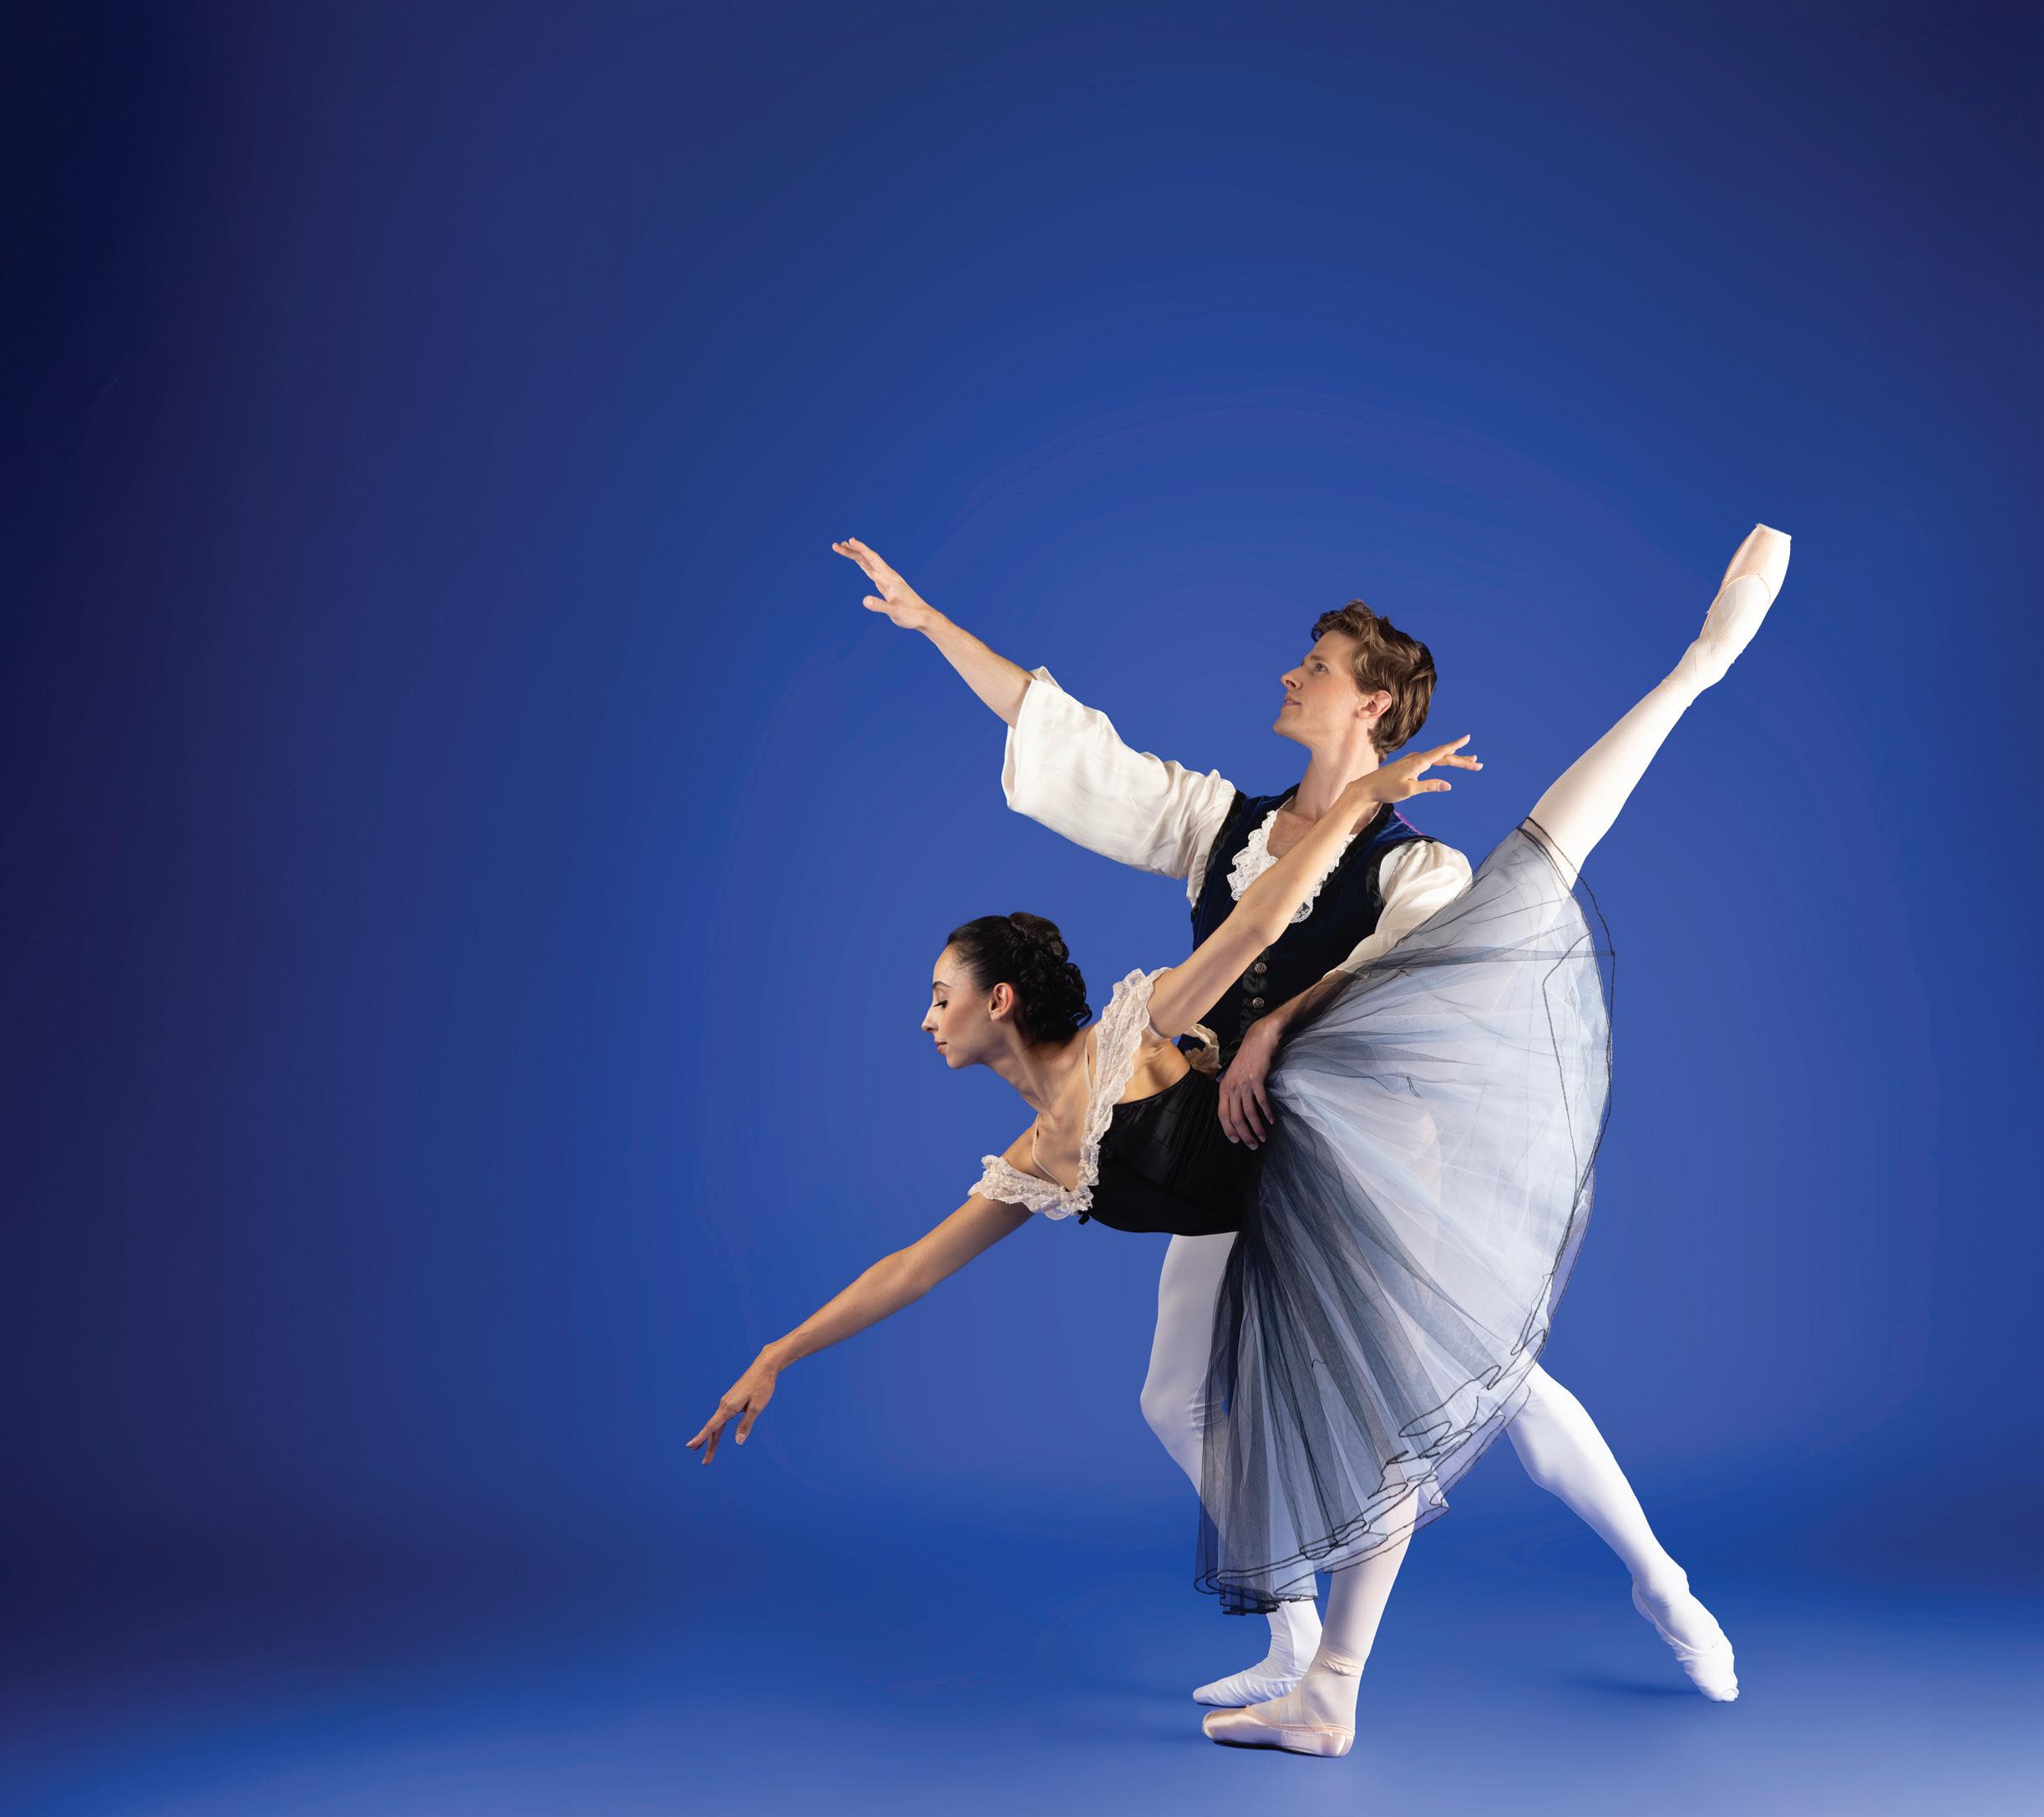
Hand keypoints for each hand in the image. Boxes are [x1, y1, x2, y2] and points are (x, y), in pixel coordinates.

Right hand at [687, 1352, 780, 1464]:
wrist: (764, 1366)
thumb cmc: (762, 1386)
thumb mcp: (757, 1407)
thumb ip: (746, 1424)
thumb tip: (738, 1441)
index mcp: (729, 1407)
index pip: (712, 1427)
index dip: (701, 1438)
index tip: (690, 1446)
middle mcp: (724, 1404)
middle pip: (713, 1429)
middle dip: (709, 1446)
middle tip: (706, 1463)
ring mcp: (727, 1401)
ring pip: (717, 1423)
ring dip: (713, 1439)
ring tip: (709, 1453)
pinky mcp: (731, 1399)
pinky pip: (721, 1417)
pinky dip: (717, 1428)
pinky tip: (717, 1433)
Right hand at [832, 538, 934, 630]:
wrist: (923, 617)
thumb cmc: (911, 615)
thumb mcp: (894, 612)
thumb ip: (880, 606)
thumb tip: (864, 600)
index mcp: (889, 578)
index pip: (872, 559)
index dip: (860, 549)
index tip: (848, 541)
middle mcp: (887, 575)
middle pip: (867, 559)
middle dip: (852, 551)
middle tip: (836, 545)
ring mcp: (887, 580)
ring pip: (868, 564)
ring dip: (855, 556)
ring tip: (842, 548)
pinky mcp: (886, 586)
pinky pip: (871, 571)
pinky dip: (863, 565)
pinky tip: (859, 562)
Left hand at [1218, 1016, 1282, 1147]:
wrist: (1258, 1040)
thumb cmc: (1247, 1059)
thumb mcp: (1234, 1075)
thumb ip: (1232, 1091)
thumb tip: (1235, 1110)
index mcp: (1223, 1088)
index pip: (1222, 1115)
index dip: (1229, 1130)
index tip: (1237, 1141)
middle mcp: (1231, 1087)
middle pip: (1235, 1118)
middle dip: (1244, 1134)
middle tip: (1253, 1145)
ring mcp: (1243, 1084)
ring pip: (1249, 1113)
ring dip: (1257, 1128)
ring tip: (1263, 1138)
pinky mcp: (1256, 1080)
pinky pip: (1261, 1102)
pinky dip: (1267, 1113)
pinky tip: (1271, 1121)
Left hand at [1343, 736, 1480, 825]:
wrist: (1367, 788)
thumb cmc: (1386, 790)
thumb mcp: (1409, 790)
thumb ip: (1429, 786)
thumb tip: (1448, 785)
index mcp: (1418, 762)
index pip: (1441, 752)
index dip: (1456, 745)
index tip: (1468, 737)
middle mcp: (1417, 758)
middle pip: (1444, 757)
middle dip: (1462, 760)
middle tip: (1478, 764)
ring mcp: (1413, 760)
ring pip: (1438, 758)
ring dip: (1454, 760)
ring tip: (1470, 761)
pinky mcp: (1410, 764)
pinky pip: (1431, 760)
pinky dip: (1442, 761)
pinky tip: (1447, 761)